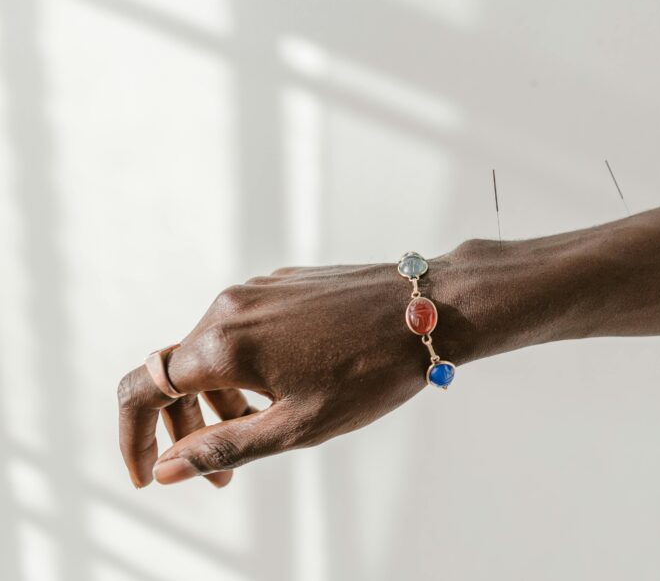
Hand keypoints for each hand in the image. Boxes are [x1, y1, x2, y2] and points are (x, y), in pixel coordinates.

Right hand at [117, 258, 477, 487]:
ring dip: (221, 400)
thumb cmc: (372, 371)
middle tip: (220, 474)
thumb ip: (226, 446)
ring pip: (213, 351)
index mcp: (224, 343)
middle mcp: (230, 307)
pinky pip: (245, 330)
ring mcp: (258, 289)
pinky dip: (246, 368)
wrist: (430, 309)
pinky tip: (286, 389)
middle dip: (188, 428)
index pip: (142, 390)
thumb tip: (167, 469)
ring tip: (262, 433)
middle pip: (178, 374)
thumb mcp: (298, 425)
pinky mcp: (285, 283)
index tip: (147, 474)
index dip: (132, 437)